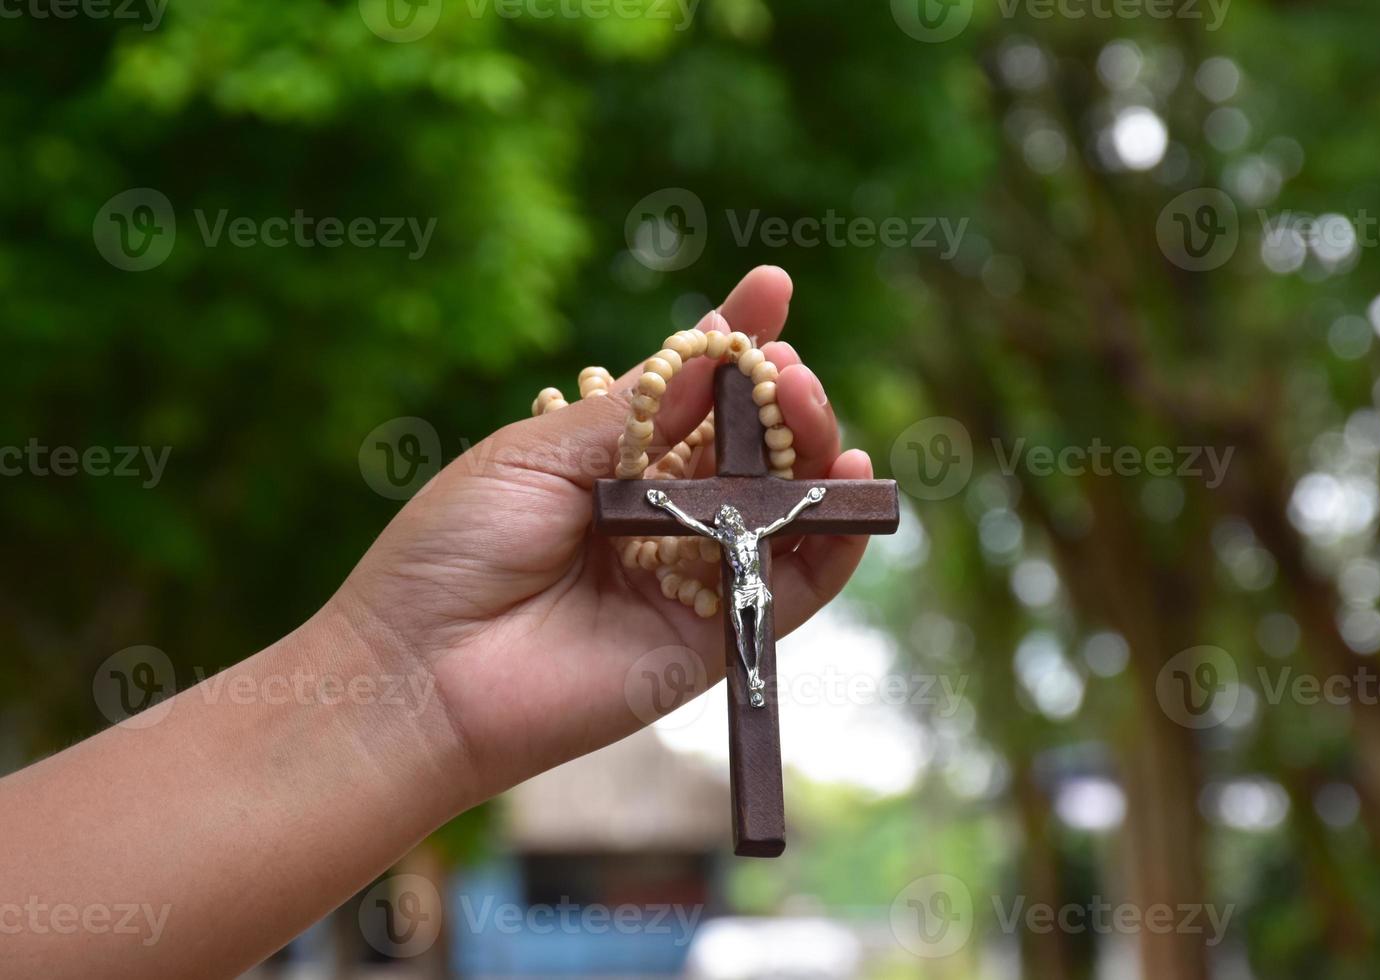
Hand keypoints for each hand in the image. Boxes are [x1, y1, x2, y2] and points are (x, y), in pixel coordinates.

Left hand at [335, 267, 874, 800]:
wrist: (421, 670)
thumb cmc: (456, 549)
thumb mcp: (536, 454)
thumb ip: (631, 414)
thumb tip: (714, 355)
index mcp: (614, 462)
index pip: (694, 394)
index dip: (736, 342)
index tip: (772, 287)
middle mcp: (662, 516)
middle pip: (752, 448)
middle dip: (782, 398)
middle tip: (787, 367)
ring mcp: (691, 576)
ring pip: (783, 509)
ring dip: (815, 454)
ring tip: (811, 408)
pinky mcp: (712, 639)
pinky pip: (794, 589)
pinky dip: (835, 540)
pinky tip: (851, 486)